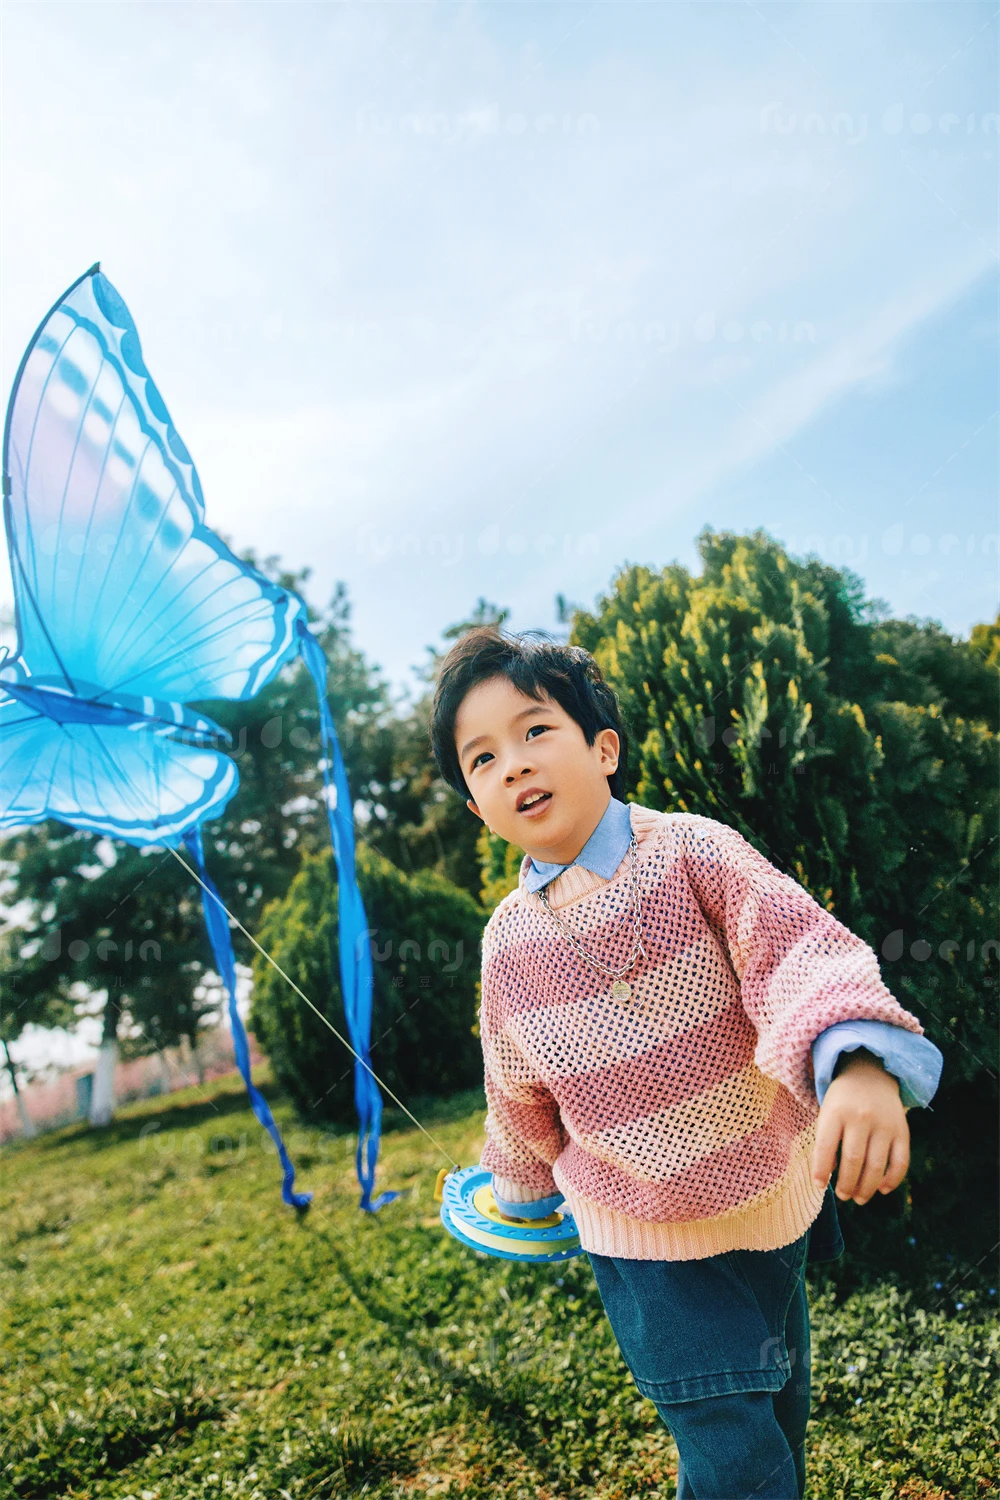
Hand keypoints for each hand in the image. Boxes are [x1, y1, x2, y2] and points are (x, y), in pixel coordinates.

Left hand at [811, 1050, 909, 1204]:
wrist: (870, 1075)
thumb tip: (827, 1177)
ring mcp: (884, 1124)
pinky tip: (883, 1189)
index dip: (820, 1170)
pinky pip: (900, 1162)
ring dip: (867, 1188)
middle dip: (847, 1184)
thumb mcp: (827, 1113)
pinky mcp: (902, 1131)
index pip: (825, 1146)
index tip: (818, 1185)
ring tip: (859, 1198)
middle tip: (843, 1196)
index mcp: (836, 1111)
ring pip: (876, 1165)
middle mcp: (861, 1117)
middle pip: (853, 1160)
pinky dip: (893, 1180)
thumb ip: (826, 1141)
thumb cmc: (842, 1102)